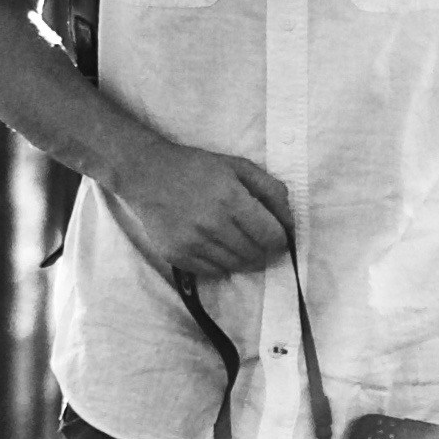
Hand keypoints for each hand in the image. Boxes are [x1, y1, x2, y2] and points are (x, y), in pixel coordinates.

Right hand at [106, 138, 295, 288]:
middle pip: (256, 255)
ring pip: (236, 266)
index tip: (278, 235)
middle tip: (258, 238)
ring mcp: (193, 244)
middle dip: (264, 249)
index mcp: (231, 200)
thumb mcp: (238, 167)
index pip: (272, 237)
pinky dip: (222, 263)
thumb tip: (289, 221)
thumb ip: (271, 190)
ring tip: (237, 240)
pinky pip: (213, 272)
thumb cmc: (197, 168)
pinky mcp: (177, 256)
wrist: (148, 174)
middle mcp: (213, 225)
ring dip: (244, 257)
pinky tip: (216, 245)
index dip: (282, 239)